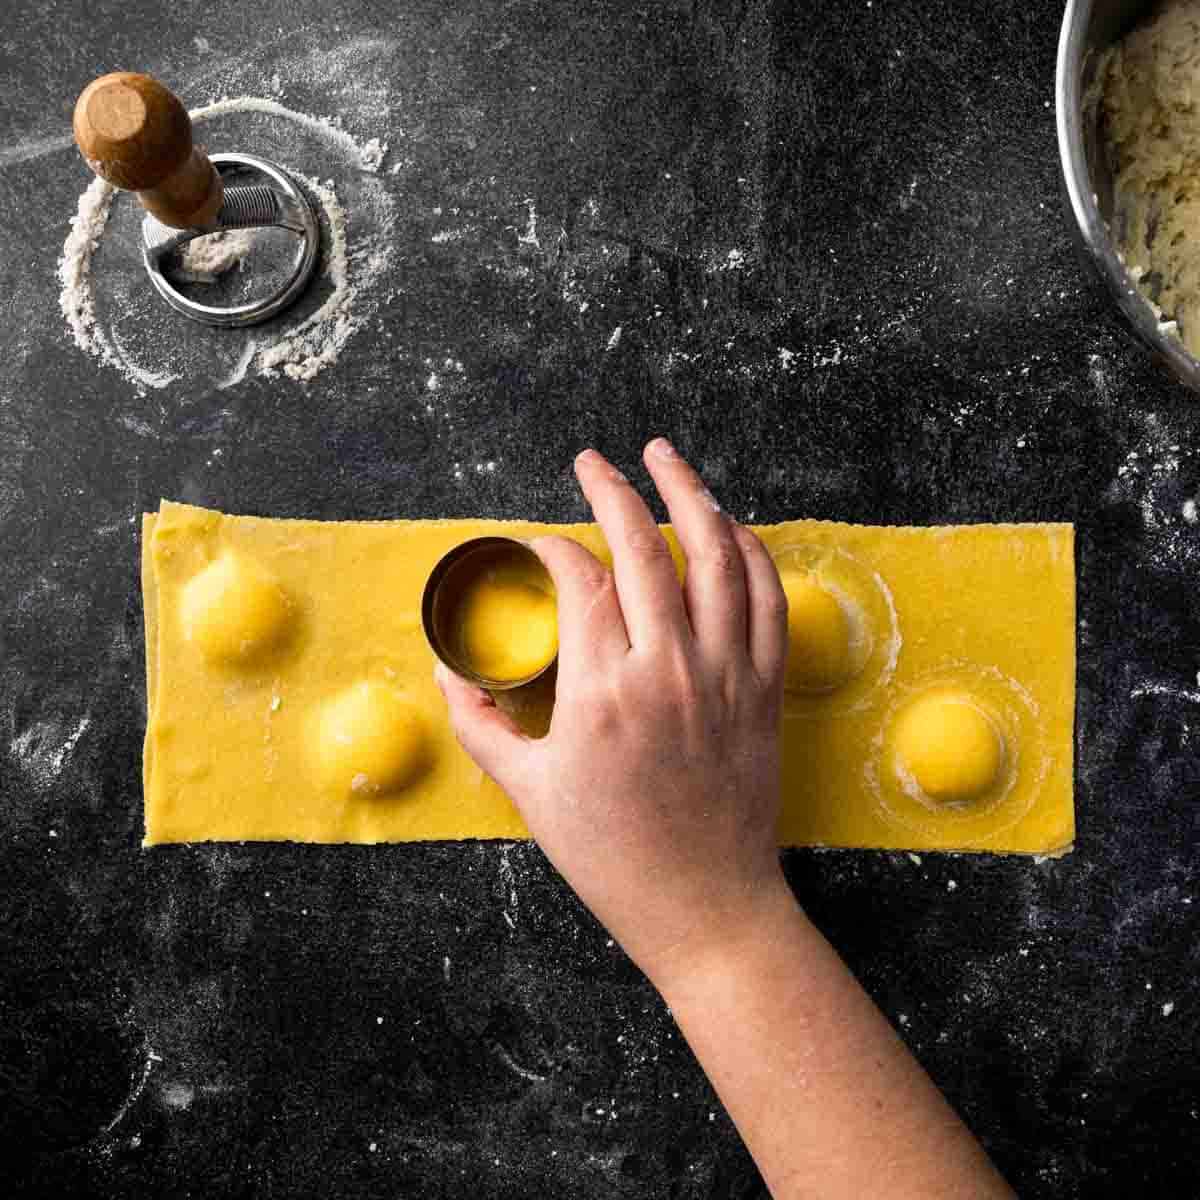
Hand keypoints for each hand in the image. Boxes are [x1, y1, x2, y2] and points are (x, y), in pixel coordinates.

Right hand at [436, 438, 789, 985]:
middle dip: (612, 489)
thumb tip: (445, 676)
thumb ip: (481, 725)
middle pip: (642, 547)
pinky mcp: (764, 689)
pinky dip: (749, 551)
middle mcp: (668, 669)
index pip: (578, 580)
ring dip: (691, 494)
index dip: (552, 548)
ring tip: (665, 457)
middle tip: (592, 460)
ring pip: (715, 556)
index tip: (537, 546)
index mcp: (601, 692)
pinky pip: (766, 599)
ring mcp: (726, 674)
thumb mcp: (530, 793)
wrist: (706, 907)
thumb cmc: (614, 857)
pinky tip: (727, 527)